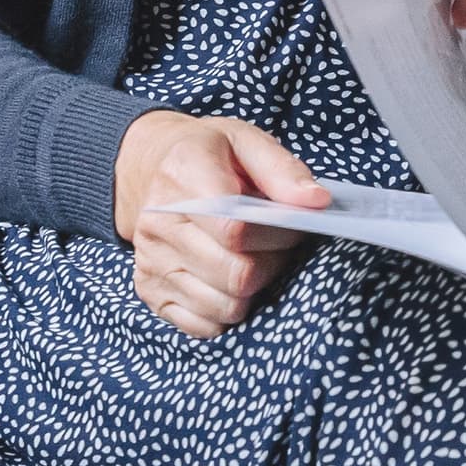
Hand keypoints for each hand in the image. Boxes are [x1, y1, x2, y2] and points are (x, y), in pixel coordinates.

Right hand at [116, 109, 325, 337]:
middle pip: (234, 273)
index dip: (277, 235)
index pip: (235, 229)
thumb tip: (316, 202)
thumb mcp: (245, 140)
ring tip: (254, 259)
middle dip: (272, 264)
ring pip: (223, 305)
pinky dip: (227, 311)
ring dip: (253, 290)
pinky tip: (230, 281)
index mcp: (183, 177)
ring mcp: (150, 262)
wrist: (150, 168)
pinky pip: (202, 325)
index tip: (293, 226)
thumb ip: (282, 169)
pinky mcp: (149, 290)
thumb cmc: (208, 154)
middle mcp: (158, 224)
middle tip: (278, 246)